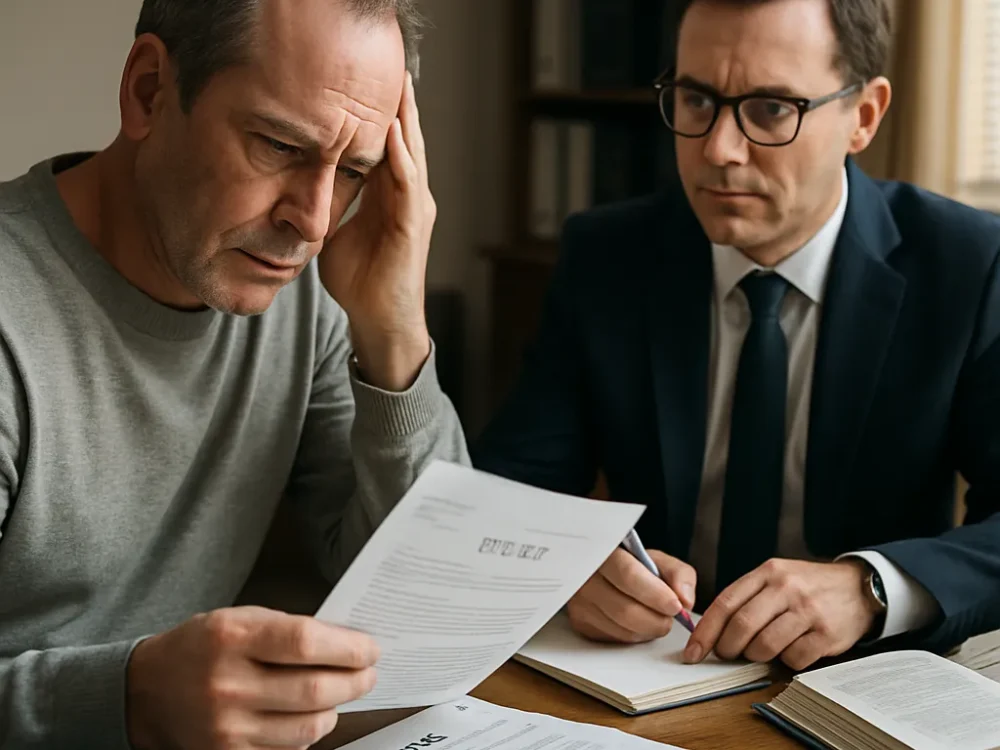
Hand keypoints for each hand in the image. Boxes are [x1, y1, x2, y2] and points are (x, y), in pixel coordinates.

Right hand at [126, 606, 378, 749]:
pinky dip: (308, 734)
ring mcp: (226, 728)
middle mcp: (227, 684)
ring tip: (340, 694)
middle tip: (369, 673)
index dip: (348, 648)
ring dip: (336, 710)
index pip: (305, 642)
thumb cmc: (202, 647)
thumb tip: (348, 642)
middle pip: (314, 690)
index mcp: (232, 638)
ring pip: (308, 727)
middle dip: (355, 681)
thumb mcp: (239, 619)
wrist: (146, 691)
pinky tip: (310, 718)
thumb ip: (289, 629)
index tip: (370, 648)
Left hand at [319, 72, 434, 391]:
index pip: (387, 146)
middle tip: (393, 69)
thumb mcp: (334, 233)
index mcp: (388, 197)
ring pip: (412, 156)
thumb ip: (326, 205)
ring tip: (400, 88)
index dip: (380, 115)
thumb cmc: (359, 282)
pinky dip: (401, 158)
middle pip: (405, 141)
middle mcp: (407, 198)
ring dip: (406, 121)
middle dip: (400, 107)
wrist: (377, 321)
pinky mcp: (413, 228)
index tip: (367, 83)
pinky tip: (393, 133)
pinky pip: (409, 186)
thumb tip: (296, 186)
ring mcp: (414, 211)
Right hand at [566, 548, 696, 642]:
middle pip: (625, 610)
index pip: (628, 576)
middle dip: (657, 619)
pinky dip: (635, 635)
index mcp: (605, 553)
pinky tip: (638, 622)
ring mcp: (580, 603)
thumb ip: (679, 574)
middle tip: (671, 616)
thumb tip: (685, 601)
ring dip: (648, 629)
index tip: (675, 605)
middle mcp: (586, 578)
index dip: (655, 595)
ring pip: (622, 629)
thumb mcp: (657, 561)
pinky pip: (616, 638)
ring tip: (656, 616)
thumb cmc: (632, 566)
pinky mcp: (581, 624)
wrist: (604, 573)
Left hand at [684, 559, 877, 670]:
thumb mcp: (776, 577)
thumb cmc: (807, 586)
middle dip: (727, 648)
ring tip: (761, 650)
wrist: (857, 587)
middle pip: (742, 626)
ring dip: (756, 656)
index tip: (692, 652)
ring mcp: (808, 610)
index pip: (726, 603)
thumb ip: (747, 597)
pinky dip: (786, 661)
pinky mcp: (826, 633)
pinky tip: (790, 650)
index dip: (705, 631)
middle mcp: (786, 588)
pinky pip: (793, 659)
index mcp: (768, 572)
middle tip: (726, 655)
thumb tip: (710, 629)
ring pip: (765, 646)